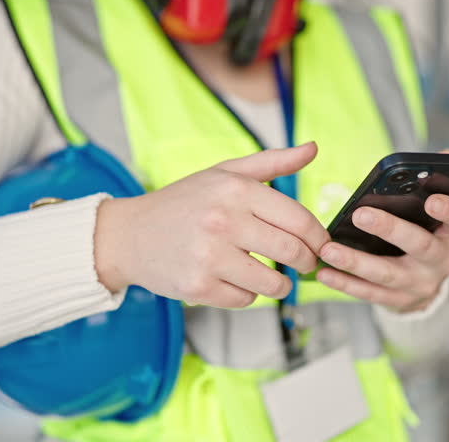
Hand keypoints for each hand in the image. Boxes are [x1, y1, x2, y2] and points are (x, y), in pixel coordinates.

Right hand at [93, 142, 330, 307]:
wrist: (130, 234)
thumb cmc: (184, 202)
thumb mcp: (224, 173)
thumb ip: (272, 162)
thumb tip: (313, 148)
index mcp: (236, 190)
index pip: (300, 220)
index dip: (318, 238)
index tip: (318, 246)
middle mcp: (223, 221)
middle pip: (292, 253)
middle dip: (305, 263)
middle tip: (302, 264)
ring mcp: (209, 256)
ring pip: (273, 284)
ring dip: (279, 284)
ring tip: (270, 274)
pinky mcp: (198, 286)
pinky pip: (246, 299)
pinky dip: (247, 293)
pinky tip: (233, 279)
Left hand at [317, 188, 448, 312]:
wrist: (426, 283)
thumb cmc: (426, 233)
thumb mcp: (436, 213)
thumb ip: (436, 183)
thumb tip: (446, 153)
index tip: (432, 199)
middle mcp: (441, 260)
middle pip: (419, 245)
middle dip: (390, 229)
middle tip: (361, 215)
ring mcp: (420, 283)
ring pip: (387, 273)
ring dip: (355, 261)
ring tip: (328, 249)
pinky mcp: (397, 300)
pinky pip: (369, 293)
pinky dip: (345, 283)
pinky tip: (324, 273)